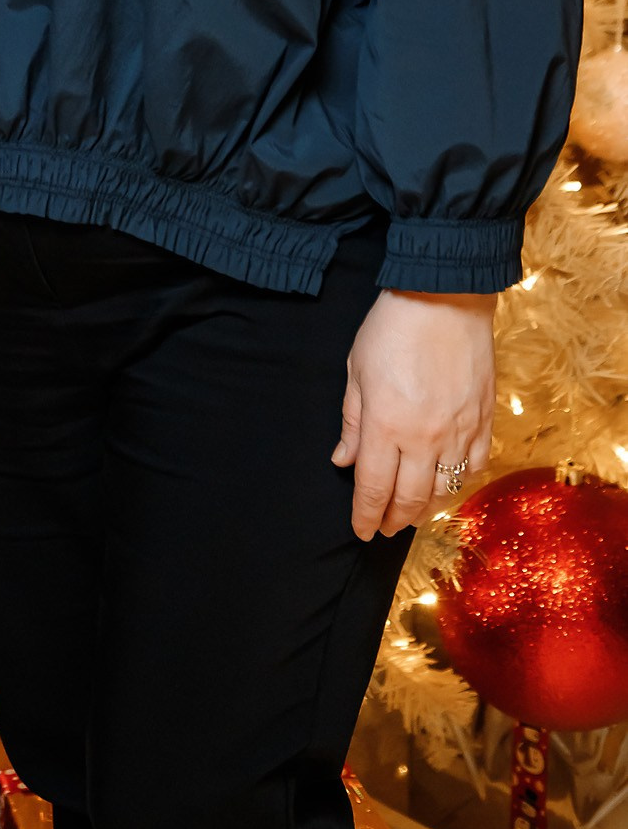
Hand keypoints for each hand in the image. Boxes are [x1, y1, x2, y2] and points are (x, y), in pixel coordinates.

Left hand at [333, 288, 495, 539]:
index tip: (361, 531)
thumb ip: (352, 421)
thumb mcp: (357, 370)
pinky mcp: (484, 421)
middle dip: (394, 519)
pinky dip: (459, 481)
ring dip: (426, 507)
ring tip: (412, 513)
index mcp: (386, 426)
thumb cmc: (392, 328)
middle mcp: (424, 439)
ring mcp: (459, 433)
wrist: (445, 298)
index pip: (374, 489)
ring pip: (444, 490)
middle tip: (384, 528)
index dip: (366, 516)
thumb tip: (343, 460)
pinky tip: (447, 483)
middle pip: (410, 499)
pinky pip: (474, 466)